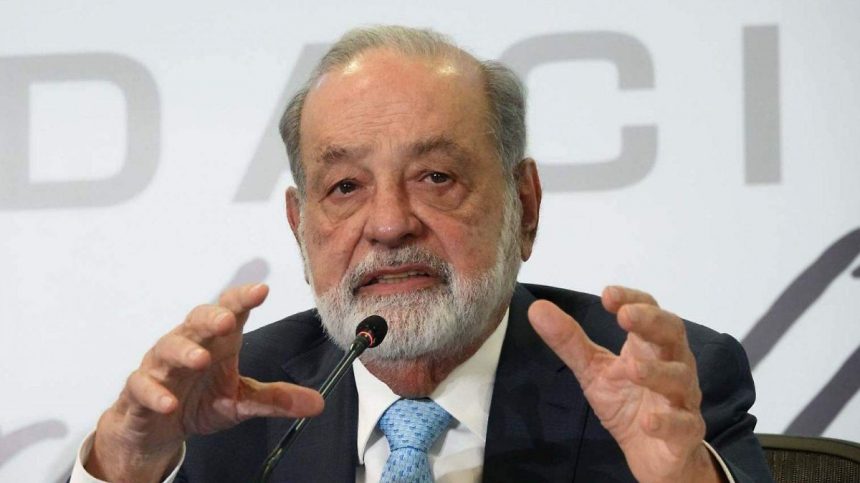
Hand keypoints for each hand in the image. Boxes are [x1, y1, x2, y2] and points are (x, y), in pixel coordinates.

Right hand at [86, 283, 323, 481]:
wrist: (156, 427)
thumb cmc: (200, 400)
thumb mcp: (241, 402)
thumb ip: (276, 400)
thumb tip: (319, 403)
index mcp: (217, 342)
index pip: (229, 311)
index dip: (242, 299)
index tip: (261, 290)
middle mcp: (188, 344)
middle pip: (197, 321)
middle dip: (211, 317)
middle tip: (226, 320)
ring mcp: (161, 365)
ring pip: (167, 347)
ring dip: (183, 352)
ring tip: (200, 359)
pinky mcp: (139, 390)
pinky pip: (142, 385)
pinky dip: (154, 391)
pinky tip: (168, 402)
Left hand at [529, 286, 721, 482]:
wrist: (652, 453)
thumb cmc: (627, 402)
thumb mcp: (593, 370)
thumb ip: (569, 341)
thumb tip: (537, 309)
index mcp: (648, 345)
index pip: (649, 311)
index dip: (632, 299)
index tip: (608, 295)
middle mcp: (671, 363)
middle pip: (672, 334)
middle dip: (651, 322)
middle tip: (626, 316)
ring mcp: (681, 398)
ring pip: (679, 378)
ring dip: (657, 372)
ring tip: (632, 368)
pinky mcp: (685, 432)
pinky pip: (683, 424)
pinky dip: (667, 422)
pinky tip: (649, 421)